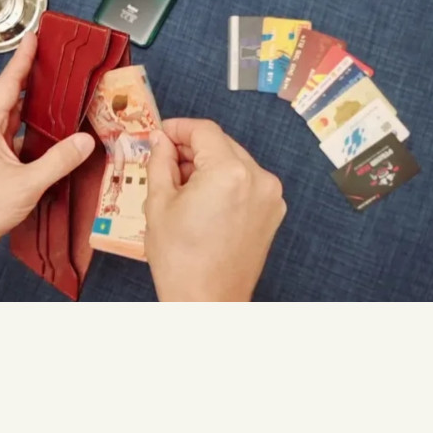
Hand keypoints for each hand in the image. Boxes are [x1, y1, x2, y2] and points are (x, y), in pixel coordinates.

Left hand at [0, 32, 94, 261]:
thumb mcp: (27, 184)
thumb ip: (58, 160)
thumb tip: (85, 141)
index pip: (7, 85)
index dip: (21, 60)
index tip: (33, 38)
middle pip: (9, 95)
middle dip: (28, 75)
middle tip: (50, 57)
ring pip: (12, 116)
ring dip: (31, 102)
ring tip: (54, 87)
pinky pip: (15, 136)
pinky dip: (31, 128)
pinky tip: (48, 131)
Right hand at [145, 119, 285, 300]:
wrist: (207, 303)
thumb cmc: (180, 259)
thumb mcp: (159, 203)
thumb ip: (160, 162)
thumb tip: (161, 141)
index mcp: (229, 172)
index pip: (204, 131)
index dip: (178, 128)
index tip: (161, 135)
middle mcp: (258, 178)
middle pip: (221, 144)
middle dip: (192, 148)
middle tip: (165, 160)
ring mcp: (270, 196)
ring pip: (235, 161)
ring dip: (209, 164)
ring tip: (182, 185)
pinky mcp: (273, 211)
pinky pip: (247, 182)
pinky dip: (226, 181)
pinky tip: (204, 200)